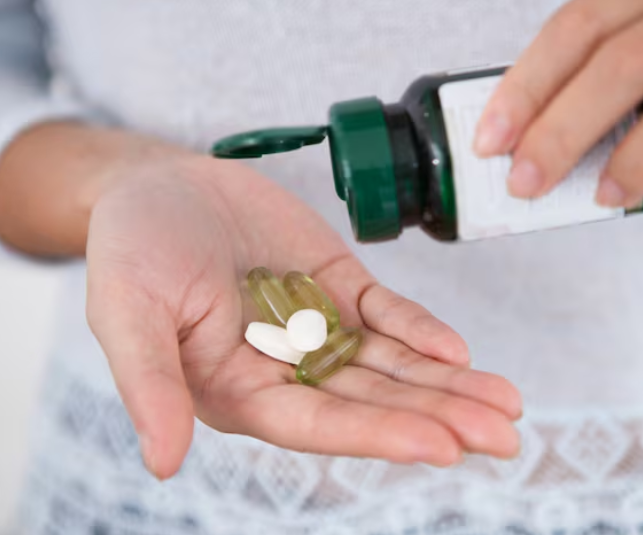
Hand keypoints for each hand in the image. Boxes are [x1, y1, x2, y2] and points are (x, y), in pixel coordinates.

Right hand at [86, 153, 521, 479]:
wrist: (161, 186)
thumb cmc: (131, 251)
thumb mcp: (127, 313)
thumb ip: (150, 383)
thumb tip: (162, 463)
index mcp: (241, 392)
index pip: (318, 423)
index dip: (377, 434)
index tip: (440, 446)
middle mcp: (288, 371)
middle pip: (373, 401)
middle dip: (439, 418)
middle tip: (505, 437)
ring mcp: (319, 328)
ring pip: (393, 364)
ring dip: (449, 384)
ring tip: (508, 405)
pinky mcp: (339, 287)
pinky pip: (387, 314)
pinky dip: (420, 330)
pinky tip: (458, 350)